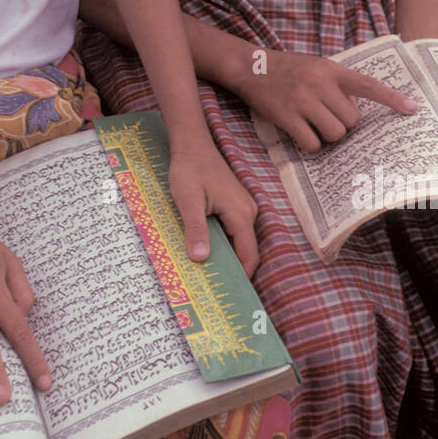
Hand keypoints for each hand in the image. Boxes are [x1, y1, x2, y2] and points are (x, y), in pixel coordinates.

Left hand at [168, 141, 258, 277]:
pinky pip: (233, 229)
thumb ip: (196, 229)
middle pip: (247, 250)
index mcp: (241, 214)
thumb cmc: (189, 170)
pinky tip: (207, 248)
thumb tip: (201, 259)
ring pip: (240, 240)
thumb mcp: (188, 201)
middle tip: (216, 288)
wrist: (192, 144)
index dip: (242, 276)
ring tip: (210, 272)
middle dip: (234, 269)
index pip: (249, 255)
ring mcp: (243, 206)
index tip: (229, 294)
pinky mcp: (234, 203)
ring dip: (227, 255)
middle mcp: (248, 211)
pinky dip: (224, 242)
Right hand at [230, 47, 416, 152]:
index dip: (391, 99)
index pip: (368, 85)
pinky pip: (312, 143)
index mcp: (331, 69)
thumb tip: (356, 110)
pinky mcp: (286, 116)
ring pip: (335, 133)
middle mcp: (319, 83)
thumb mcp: (317, 66)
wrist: (250, 67)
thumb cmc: (288, 69)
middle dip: (344, 125)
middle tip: (328, 118)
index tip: (412, 109)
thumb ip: (338, 84)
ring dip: (328, 136)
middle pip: (351, 120)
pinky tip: (301, 134)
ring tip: (314, 126)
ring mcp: (302, 100)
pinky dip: (311, 145)